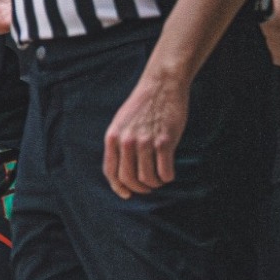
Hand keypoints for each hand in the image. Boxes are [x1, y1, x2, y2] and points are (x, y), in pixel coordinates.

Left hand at [102, 75, 189, 198]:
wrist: (162, 85)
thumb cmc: (144, 104)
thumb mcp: (122, 121)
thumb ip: (119, 142)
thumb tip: (122, 169)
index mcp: (113, 136)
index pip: (111, 171)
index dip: (118, 187)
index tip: (127, 194)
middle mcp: (126, 141)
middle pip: (129, 178)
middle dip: (139, 188)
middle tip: (148, 187)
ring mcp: (145, 142)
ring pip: (148, 178)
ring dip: (155, 183)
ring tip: (160, 178)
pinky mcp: (165, 141)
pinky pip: (165, 172)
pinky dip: (168, 177)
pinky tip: (169, 172)